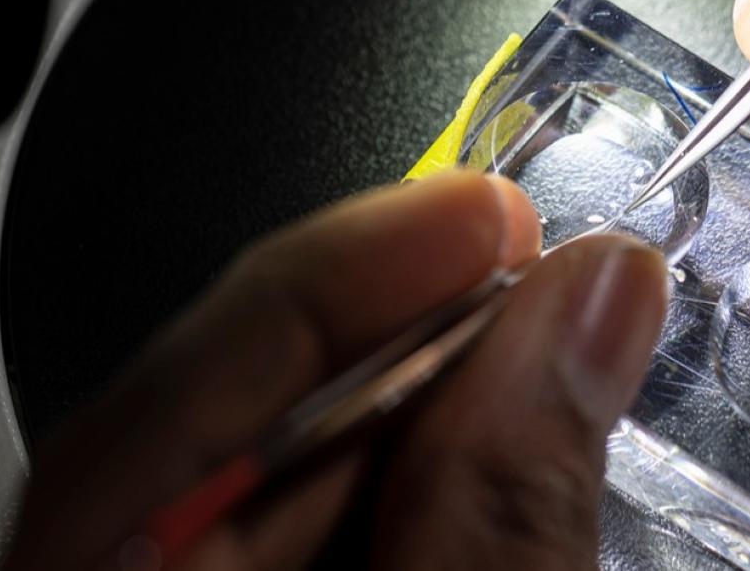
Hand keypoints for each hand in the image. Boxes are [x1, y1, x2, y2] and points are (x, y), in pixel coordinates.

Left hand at [2, 171, 668, 569]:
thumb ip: (498, 516)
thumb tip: (579, 309)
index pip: (170, 400)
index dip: (329, 279)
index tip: (475, 212)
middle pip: (209, 420)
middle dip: (381, 329)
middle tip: (524, 260)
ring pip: (259, 484)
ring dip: (404, 413)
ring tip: (533, 350)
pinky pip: (284, 544)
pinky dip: (392, 496)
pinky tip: (480, 465)